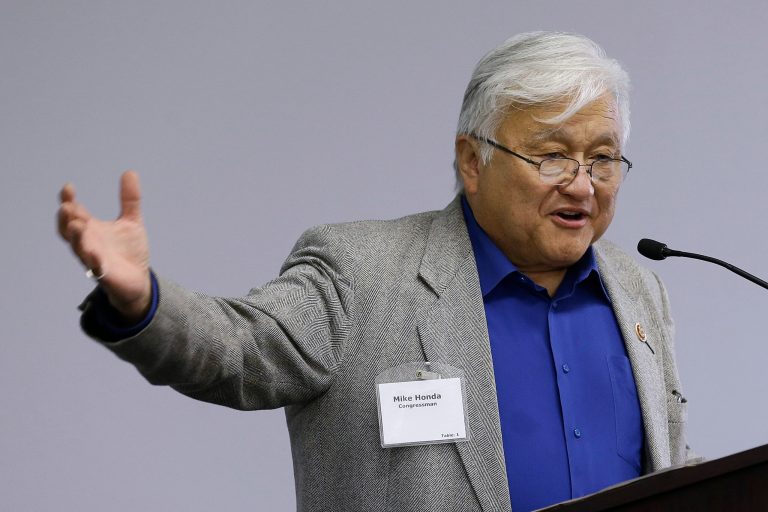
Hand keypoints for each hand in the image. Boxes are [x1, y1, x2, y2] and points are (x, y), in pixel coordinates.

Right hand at [58, 171, 151, 321]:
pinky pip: (95, 268)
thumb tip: (130, 172)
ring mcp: (93, 259)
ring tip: (76, 225)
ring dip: (76, 238)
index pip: (74, 212)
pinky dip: (94, 260)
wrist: (139, 280)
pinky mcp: (104, 275)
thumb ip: (130, 199)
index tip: (68, 187)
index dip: (69, 200)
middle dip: (66, 219)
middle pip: (68, 230)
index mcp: (91, 229)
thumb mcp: (131, 222)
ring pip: (78, 248)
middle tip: (67, 206)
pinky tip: (96, 254)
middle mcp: (88, 243)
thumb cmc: (129, 252)